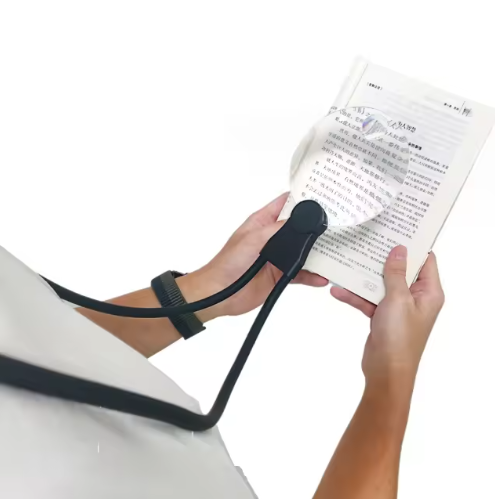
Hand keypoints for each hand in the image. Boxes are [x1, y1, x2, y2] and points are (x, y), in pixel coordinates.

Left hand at [178, 193, 327, 320]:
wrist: (220, 294)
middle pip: (300, 227)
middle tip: (338, 223)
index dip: (302, 197)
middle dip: (316, 225)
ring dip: (317, 252)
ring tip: (336, 251)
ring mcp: (278, 256)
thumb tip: (300, 219)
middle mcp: (273, 237)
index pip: (286, 203)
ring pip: (304, 251)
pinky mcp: (281, 275)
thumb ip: (277, 229)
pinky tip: (322, 277)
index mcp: (263, 222)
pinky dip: (312, 275)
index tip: (323, 194)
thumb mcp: (253, 239)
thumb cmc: (227, 263)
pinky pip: (302, 273)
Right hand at [331, 246, 444, 391]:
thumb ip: (395, 274)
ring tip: (348, 261)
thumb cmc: (399, 337)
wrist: (386, 371)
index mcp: (428, 293)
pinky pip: (368, 299)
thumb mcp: (398, 300)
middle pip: (400, 270)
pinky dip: (355, 296)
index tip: (396, 230)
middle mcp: (415, 298)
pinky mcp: (381, 316)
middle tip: (369, 240)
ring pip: (381, 284)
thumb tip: (399, 250)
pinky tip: (337, 290)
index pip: (425, 261)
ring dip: (364, 277)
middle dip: (383, 258)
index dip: (413, 245)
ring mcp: (397, 307)